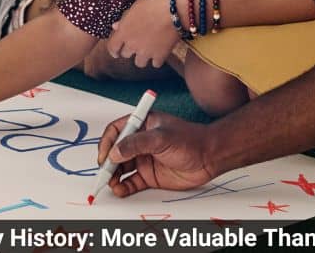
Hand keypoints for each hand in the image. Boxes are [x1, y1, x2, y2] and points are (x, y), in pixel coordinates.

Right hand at [97, 111, 216, 196]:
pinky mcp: (149, 175)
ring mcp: (144, 159)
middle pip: (115, 152)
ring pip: (121, 169)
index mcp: (141, 124)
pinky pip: (130, 182)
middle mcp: (140, 142)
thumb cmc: (190, 140)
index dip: (107, 143)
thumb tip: (114, 152)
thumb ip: (137, 144)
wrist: (210, 158)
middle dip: (107, 163)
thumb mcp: (161, 137)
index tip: (104, 156)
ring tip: (112, 183)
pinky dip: (123, 187)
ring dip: (113, 176)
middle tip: (104, 174)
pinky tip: (120, 190)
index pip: (116, 131)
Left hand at [108, 0, 183, 67]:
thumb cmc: (155, 2)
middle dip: (130, 49)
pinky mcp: (160, 55)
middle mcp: (132, 44)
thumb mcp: (136, 6)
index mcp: (124, 31)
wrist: (176, 9)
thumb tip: (116, 26)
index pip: (112, 47)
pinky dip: (157, 59)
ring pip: (139, 63)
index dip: (113, 50)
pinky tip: (160, 52)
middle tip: (137, 44)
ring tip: (148, 50)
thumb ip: (125, 19)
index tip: (116, 52)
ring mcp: (146, 52)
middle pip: (126, 54)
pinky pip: (155, 64)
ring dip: (142, 57)